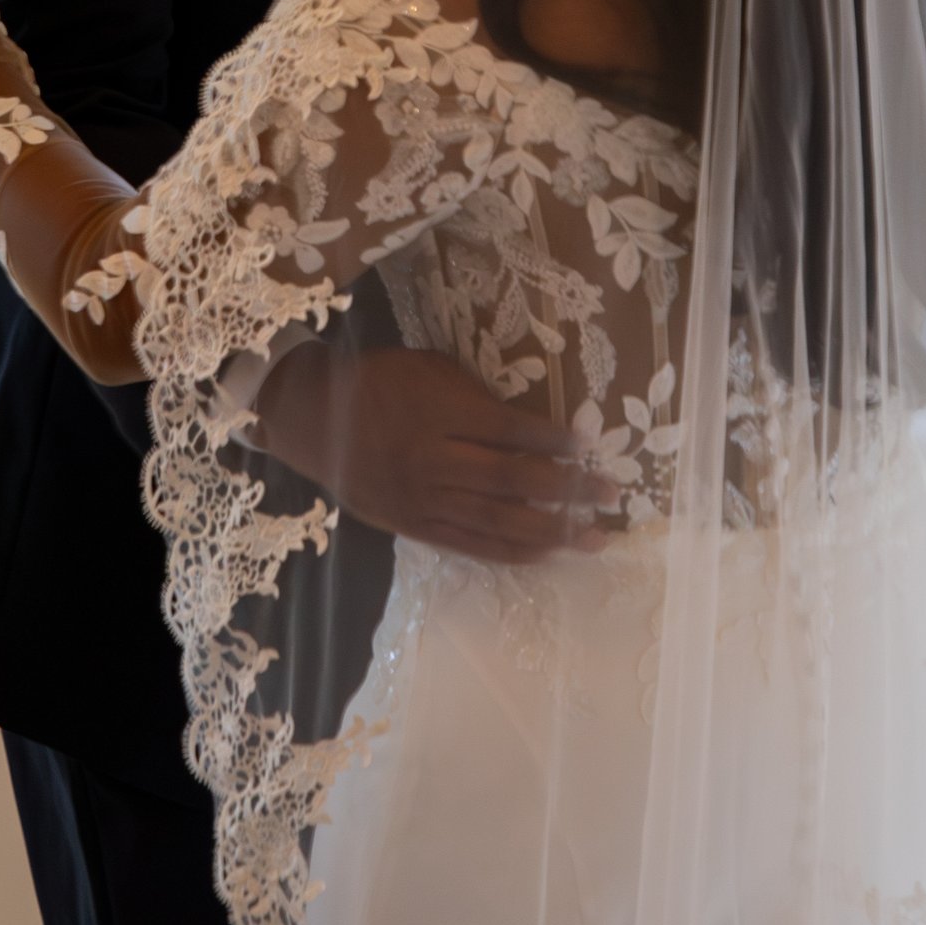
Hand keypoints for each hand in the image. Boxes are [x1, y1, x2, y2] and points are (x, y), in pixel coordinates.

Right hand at [251, 341, 608, 563]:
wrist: (314, 420)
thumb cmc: (379, 382)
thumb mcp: (428, 369)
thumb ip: (475, 396)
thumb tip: (530, 423)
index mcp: (440, 413)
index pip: (509, 430)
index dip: (552, 440)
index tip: (591, 445)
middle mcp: (435, 460)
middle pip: (512, 481)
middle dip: (566, 491)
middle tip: (610, 497)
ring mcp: (425, 499)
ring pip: (496, 521)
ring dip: (550, 532)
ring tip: (592, 539)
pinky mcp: (415, 525)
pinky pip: (469, 545)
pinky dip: (509, 551)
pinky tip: (544, 555)